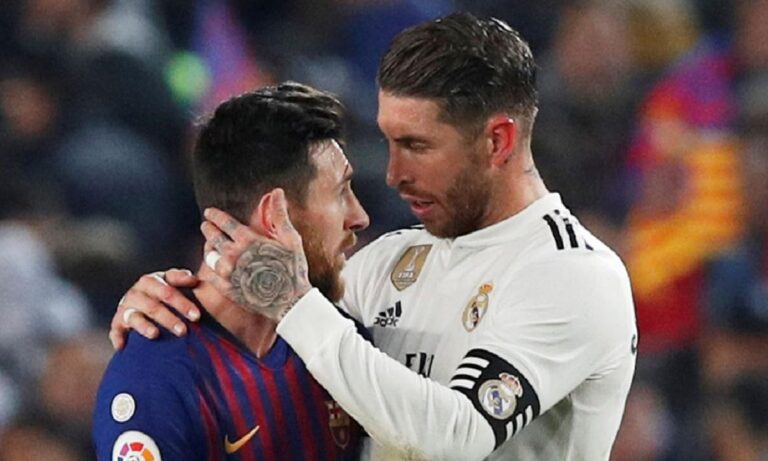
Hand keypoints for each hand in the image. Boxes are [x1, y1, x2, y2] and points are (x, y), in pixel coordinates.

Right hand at [110, 269, 200, 349]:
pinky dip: (118, 337)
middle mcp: (138, 292)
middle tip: (186, 329)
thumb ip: (187, 281)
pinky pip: (116, 331)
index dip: (182, 298)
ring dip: (145, 327)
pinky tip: (123, 346)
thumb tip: (196, 280)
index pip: (169, 287)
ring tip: (156, 335)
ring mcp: (126, 308)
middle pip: (154, 304)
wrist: (149, 310)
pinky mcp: (118, 323)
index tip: (197, 309)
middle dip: (169, 317)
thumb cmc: (171, 297)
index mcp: (154, 280)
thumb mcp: (180, 287)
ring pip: (135, 317)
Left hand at [201, 188, 310, 321]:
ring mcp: (228, 273)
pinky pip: (209, 275)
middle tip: (206, 225)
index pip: (224, 222)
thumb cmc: (293, 268)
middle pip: (212, 236)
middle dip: (208, 228)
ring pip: (209, 255)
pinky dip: (208, 268)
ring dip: (208, 248)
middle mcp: (233, 254)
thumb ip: (280, 214)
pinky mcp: (226, 289)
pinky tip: (211, 266)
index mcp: (248, 239)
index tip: (209, 212)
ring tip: (209, 245)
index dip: (214, 215)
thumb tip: (277, 191)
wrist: (290, 302)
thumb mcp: (290, 239)